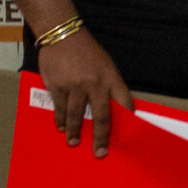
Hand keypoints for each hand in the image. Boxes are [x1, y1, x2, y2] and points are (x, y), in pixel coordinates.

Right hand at [39, 28, 133, 157]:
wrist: (62, 34)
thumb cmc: (86, 51)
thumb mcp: (105, 64)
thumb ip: (108, 84)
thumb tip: (113, 107)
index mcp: (111, 77)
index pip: (124, 102)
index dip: (127, 119)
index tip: (130, 135)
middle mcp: (95, 84)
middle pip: (101, 116)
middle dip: (101, 137)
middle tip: (100, 152)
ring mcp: (75, 86)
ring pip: (77, 115)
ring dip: (75, 132)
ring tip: (74, 143)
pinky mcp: (57, 86)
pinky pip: (60, 108)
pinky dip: (61, 120)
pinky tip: (61, 128)